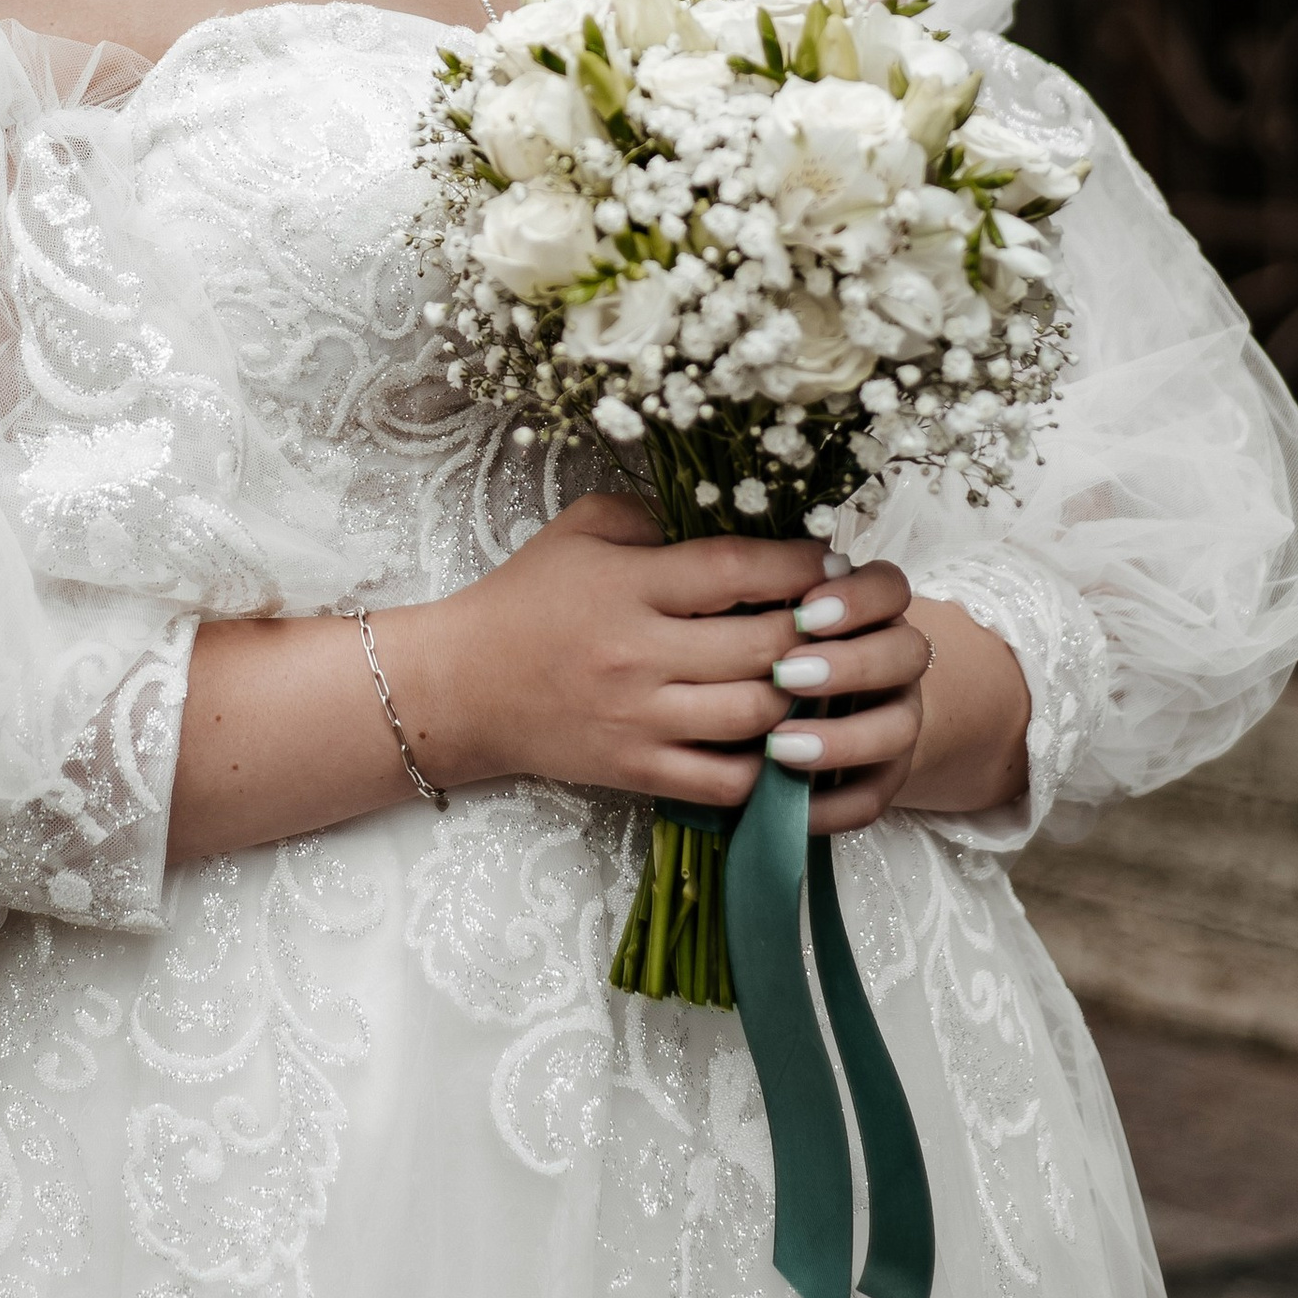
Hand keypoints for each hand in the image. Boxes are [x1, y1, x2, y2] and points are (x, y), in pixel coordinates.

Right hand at [408, 492, 850, 812]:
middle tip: (833, 621)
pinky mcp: (637, 772)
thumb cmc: (527, 598)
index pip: (736, 570)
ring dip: (798, 697)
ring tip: (810, 677)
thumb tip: (738, 521)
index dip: (798, 564)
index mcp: (628, 587)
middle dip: (814, 632)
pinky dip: (766, 764)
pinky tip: (775, 737)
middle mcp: (639, 655)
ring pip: (757, 716)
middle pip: (764, 647)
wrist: (464, 686)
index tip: (829, 560)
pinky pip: (727, 781)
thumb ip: (656, 516)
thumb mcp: (582, 530)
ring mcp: (640, 721)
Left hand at [761, 557, 931, 837]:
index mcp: (870, 608)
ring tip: (781, 745)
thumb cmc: (770, 638)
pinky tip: (790, 805)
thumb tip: (679, 554)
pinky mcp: (882, 777)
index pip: (888, 588)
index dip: (856, 597)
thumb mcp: (756, 604)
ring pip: (899, 729)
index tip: (805, 608)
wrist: (815, 706)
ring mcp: (895, 719)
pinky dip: (833, 804)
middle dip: (850, 664)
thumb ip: (745, 582)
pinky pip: (872, 797)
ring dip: (844, 738)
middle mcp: (894, 660)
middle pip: (906, 653)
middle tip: (787, 674)